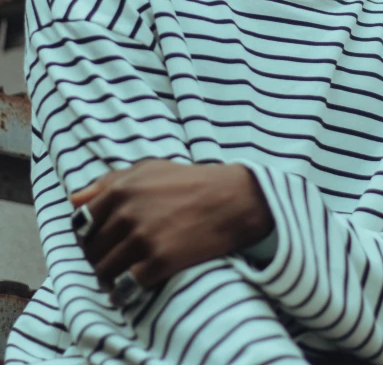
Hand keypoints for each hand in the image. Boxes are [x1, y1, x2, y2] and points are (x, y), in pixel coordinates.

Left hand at [69, 160, 273, 303]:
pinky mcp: (160, 261)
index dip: (87, 235)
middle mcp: (127, 213)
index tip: (98, 241)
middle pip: (92, 249)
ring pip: (104, 270)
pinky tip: (129, 289)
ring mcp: (143, 238)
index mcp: (121, 189)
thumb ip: (108, 182)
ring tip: (117, 276)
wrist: (229, 199)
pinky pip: (126, 286)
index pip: (82, 223)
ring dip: (107, 277)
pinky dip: (123, 292)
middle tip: (110, 260)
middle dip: (97, 257)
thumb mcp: (147, 170)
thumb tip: (73, 200)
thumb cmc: (188, 181)